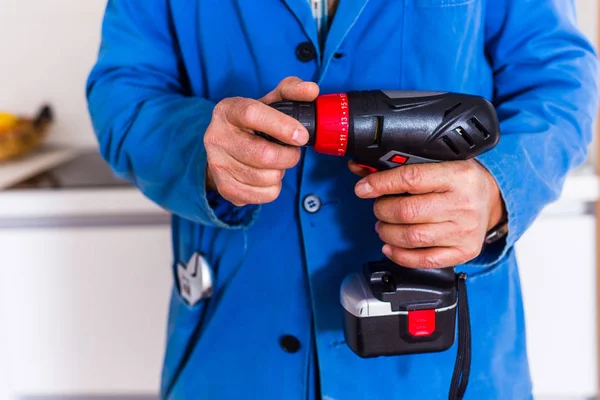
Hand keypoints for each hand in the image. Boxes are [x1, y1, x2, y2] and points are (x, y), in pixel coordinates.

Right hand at [204, 77, 318, 205]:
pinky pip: (263, 195)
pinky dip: (273, 188)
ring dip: (280, 172)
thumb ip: (291, 91)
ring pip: (266, 178)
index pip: (253, 114)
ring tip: (274, 163)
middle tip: (292, 151)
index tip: (302, 136)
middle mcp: (217, 137)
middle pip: (263, 155)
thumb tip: (312, 90)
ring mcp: (218, 164)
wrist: (223, 148)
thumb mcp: (267, 103)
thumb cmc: (251, 124)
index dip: (281, 126)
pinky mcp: (224, 187)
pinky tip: (266, 176)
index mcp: (228, 110)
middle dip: (288, 156)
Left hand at [350, 160, 504, 268]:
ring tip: (383, 225)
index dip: (380, 184)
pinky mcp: (463, 251)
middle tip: (379, 207)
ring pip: (412, 237)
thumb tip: (361, 171)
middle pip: (407, 211)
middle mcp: (463, 203)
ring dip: (387, 232)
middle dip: (382, 210)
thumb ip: (401, 166)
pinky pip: (424, 260)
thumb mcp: (438, 163)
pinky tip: (391, 246)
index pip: (411, 178)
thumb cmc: (460, 180)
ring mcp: (464, 230)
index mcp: (458, 174)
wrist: (493, 200)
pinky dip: (400, 255)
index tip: (363, 188)